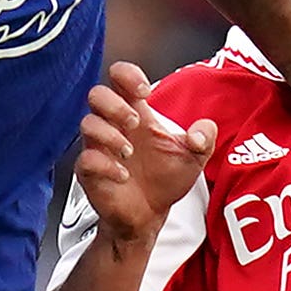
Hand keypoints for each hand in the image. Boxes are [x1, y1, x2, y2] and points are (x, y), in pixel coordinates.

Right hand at [77, 61, 215, 245]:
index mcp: (135, 113)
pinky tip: (122, 175)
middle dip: (114, 104)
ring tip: (129, 153)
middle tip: (134, 123)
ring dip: (110, 135)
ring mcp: (99, 148)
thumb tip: (202, 131)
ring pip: (87, 124)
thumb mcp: (193, 158)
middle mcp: (113, 126)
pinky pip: (86, 160)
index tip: (144, 90)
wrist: (149, 215)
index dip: (128, 74)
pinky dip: (105, 165)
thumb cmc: (164, 179)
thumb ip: (204, 139)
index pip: (120, 78)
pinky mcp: (90, 172)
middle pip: (97, 94)